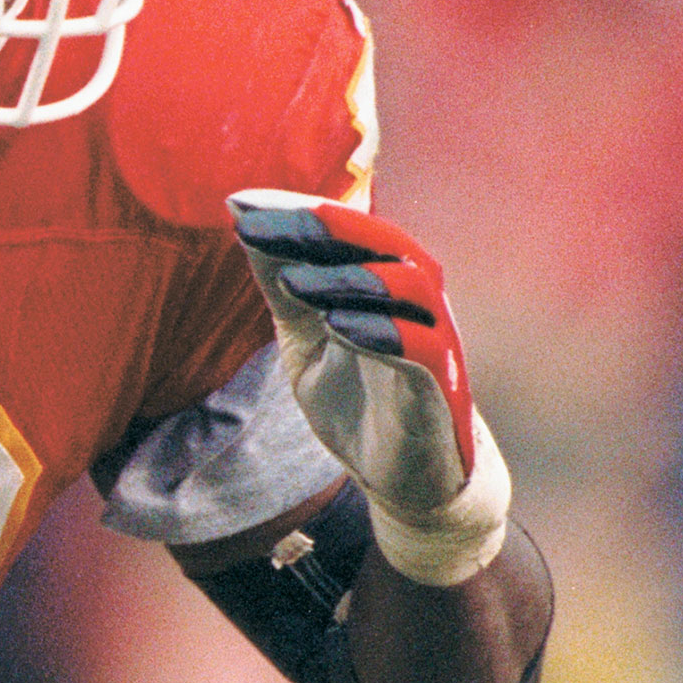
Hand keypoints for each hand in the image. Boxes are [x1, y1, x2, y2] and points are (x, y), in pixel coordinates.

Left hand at [228, 190, 511, 586]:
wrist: (405, 477)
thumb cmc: (356, 395)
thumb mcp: (303, 335)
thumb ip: (282, 285)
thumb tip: (243, 221)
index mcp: (385, 282)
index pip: (349, 230)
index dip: (298, 212)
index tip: (238, 205)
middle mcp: (419, 301)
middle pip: (386, 243)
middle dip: (324, 228)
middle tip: (261, 226)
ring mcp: (437, 342)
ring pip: (411, 288)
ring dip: (349, 278)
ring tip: (291, 282)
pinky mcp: (444, 389)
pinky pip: (425, 349)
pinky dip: (383, 331)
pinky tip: (337, 325)